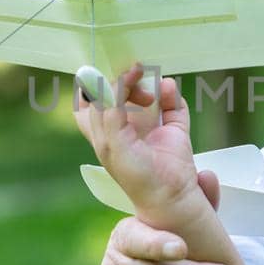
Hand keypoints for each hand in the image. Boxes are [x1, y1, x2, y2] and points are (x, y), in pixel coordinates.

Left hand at [77, 64, 199, 216]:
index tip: (101, 70)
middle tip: (130, 74)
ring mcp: (150, 126)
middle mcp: (125, 127)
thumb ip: (109, 111)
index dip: (92, 86)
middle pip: (118, 92)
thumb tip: (115, 82)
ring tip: (150, 92)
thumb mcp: (111, 142)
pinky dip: (171, 93)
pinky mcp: (173, 128)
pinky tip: (168, 88)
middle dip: (122, 81)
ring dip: (147, 85)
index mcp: (104, 132)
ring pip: (146, 94)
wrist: (169, 194)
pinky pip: (173, 103)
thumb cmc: (134, 174)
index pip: (90, 102)